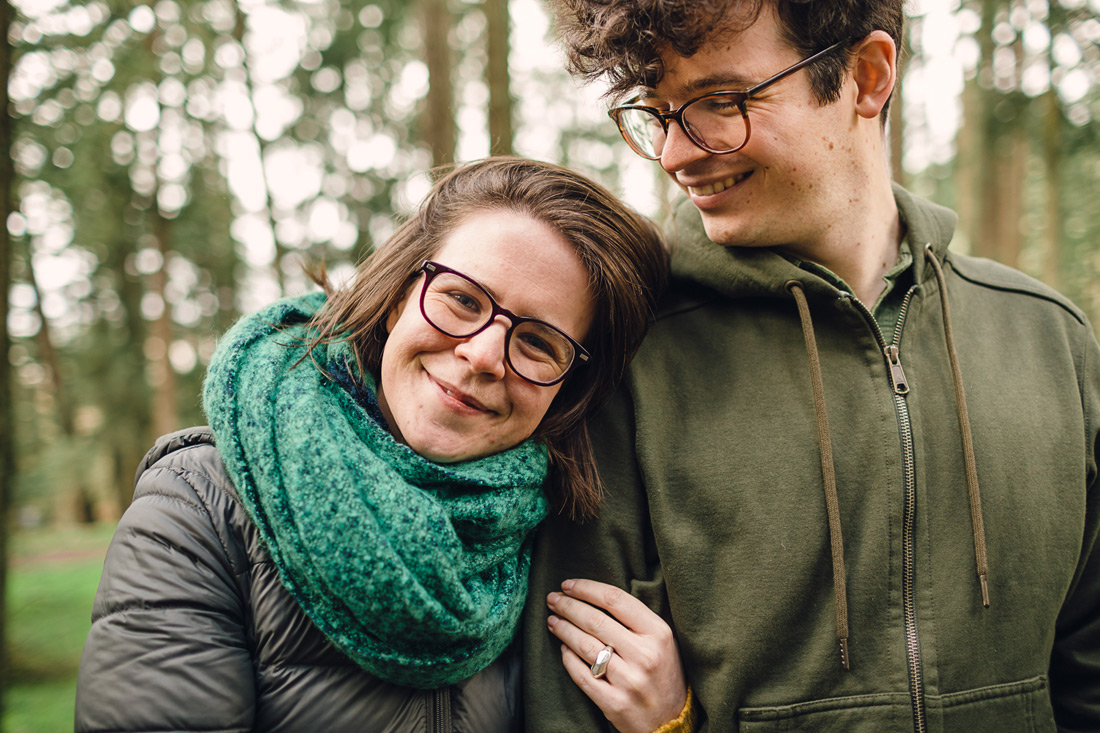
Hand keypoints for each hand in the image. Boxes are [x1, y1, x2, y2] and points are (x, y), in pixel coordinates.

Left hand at [547, 578, 686, 732]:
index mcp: (658, 633)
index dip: (586, 588)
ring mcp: (629, 681)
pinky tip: (562, 648)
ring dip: (563, 629)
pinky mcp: (614, 703)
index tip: (568, 584)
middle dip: (568, 606)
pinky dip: (568, 658)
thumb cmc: (664, 674)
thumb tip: (596, 594)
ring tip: (553, 621)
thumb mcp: (663, 642)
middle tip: (553, 599)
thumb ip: (638, 619)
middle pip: (595, 620)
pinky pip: (582, 675)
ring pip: (585, 646)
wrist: (672, 722)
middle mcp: (644, 655)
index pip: (615, 599)